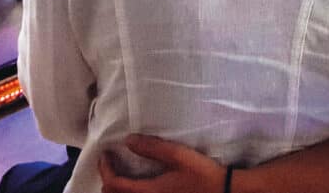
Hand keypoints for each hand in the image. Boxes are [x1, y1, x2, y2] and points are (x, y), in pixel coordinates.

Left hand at [98, 135, 224, 192]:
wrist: (223, 192)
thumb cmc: (203, 174)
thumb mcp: (178, 155)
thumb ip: (153, 147)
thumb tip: (128, 141)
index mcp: (149, 192)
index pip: (114, 184)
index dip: (105, 168)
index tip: (106, 154)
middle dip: (108, 180)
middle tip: (111, 163)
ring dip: (117, 189)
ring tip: (121, 173)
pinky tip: (137, 184)